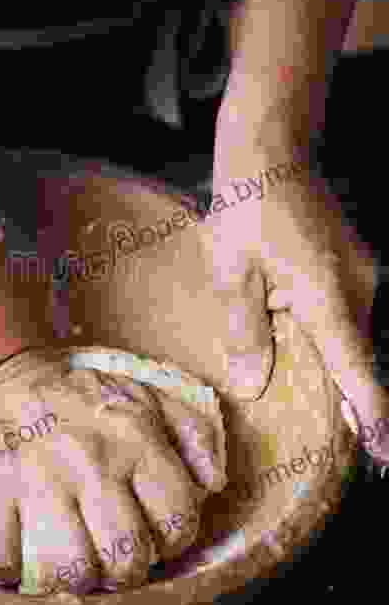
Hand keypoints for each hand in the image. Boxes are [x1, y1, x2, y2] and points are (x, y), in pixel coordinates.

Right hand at [0, 346, 227, 593]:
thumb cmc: (76, 395)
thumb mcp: (143, 395)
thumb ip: (191, 432)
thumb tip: (214, 482)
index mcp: (135, 439)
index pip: (177, 521)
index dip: (169, 542)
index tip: (149, 538)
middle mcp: (91, 460)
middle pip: (126, 558)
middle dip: (121, 572)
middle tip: (105, 560)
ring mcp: (37, 475)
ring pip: (69, 570)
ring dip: (67, 579)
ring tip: (61, 565)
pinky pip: (1, 557)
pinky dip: (4, 570)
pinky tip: (8, 558)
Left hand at [202, 145, 388, 461]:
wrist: (274, 146)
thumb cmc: (246, 205)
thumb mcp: (232, 270)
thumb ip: (246, 329)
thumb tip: (253, 384)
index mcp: (328, 297)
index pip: (358, 372)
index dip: (372, 418)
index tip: (384, 458)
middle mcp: (360, 289)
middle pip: (353, 356)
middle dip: (339, 388)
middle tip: (324, 406)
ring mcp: (363, 274)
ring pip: (346, 332)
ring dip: (320, 347)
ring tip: (291, 343)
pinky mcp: (355, 264)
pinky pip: (343, 309)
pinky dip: (322, 324)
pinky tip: (288, 312)